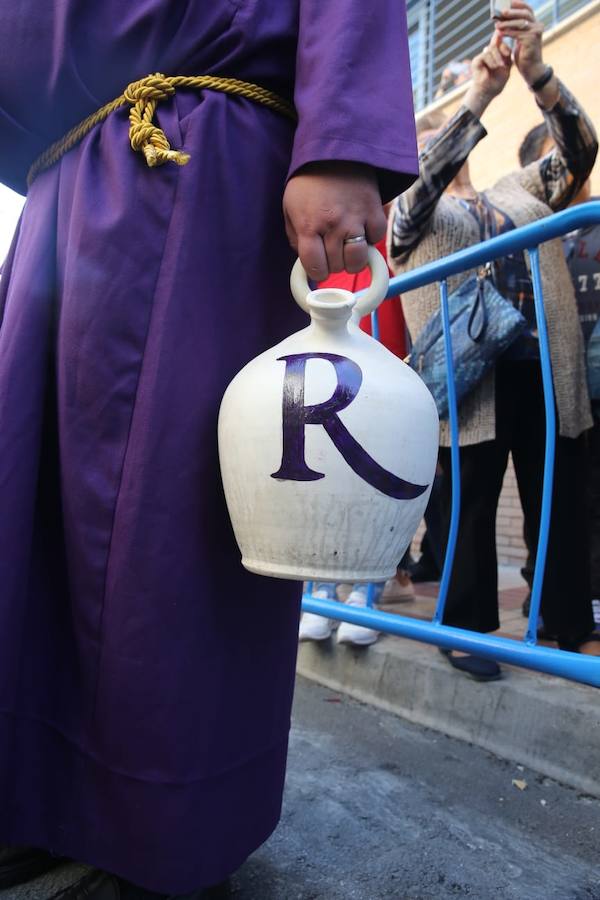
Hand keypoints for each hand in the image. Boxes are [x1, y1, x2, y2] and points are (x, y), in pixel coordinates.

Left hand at [282, 161, 385, 281]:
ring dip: (352, 260)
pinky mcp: (374, 211)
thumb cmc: (309, 182)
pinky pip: (376, 240)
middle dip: (333, 263)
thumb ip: (296, 237)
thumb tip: (308, 262)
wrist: (336, 149)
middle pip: (337, 267)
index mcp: (309, 225)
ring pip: (358, 261)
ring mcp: (356, 219)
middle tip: (331, 250)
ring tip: (347, 248)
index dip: (317, 272)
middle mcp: (333, 225)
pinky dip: (370, 239)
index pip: (315, 267)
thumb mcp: (290, 208)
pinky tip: (362, 230)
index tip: (319, 267)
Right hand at [470, 32, 512, 103]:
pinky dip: (491, 61)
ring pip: (491, 49)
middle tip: (504, 61)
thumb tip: (507, 41)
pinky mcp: (476, 61)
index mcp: (496, 53)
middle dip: (502, 50)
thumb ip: (506, 53)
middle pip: (496, 43)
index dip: (505, 43)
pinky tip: (493, 68)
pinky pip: (485, 55)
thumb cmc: (498, 80)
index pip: (500, 41)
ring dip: (497, 58)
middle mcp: (488, 53)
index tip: (508, 51)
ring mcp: (481, 56)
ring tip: (499, 67)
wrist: (489, 92)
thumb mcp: (507, 65)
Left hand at [495, 0, 544, 85]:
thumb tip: (503, 18)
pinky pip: (517, 34)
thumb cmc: (524, 55)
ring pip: (520, 23)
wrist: (531, 69)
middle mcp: (538, 26)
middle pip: (525, 13)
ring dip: (507, 23)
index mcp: (535, 24)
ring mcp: (536, 33)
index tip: (508, 2)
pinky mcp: (531, 41)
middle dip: (512, 12)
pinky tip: (499, 33)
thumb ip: (515, 28)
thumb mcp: (519, 39)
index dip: (518, 4)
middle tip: (502, 12)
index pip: (528, 9)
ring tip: (497, 24)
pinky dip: (508, 32)